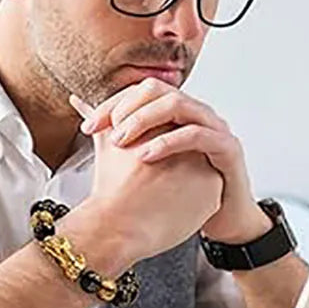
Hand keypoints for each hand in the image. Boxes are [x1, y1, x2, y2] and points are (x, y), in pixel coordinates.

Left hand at [77, 79, 270, 244]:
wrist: (223, 217)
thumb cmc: (184, 190)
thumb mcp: (146, 160)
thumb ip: (116, 132)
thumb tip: (81, 107)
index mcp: (177, 111)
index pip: (140, 91)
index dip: (111, 105)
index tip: (87, 127)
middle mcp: (196, 111)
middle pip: (157, 89)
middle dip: (126, 107)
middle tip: (104, 132)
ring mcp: (214, 126)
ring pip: (177, 104)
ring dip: (144, 119)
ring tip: (121, 141)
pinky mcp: (227, 147)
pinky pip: (197, 134)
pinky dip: (169, 141)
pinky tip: (146, 156)